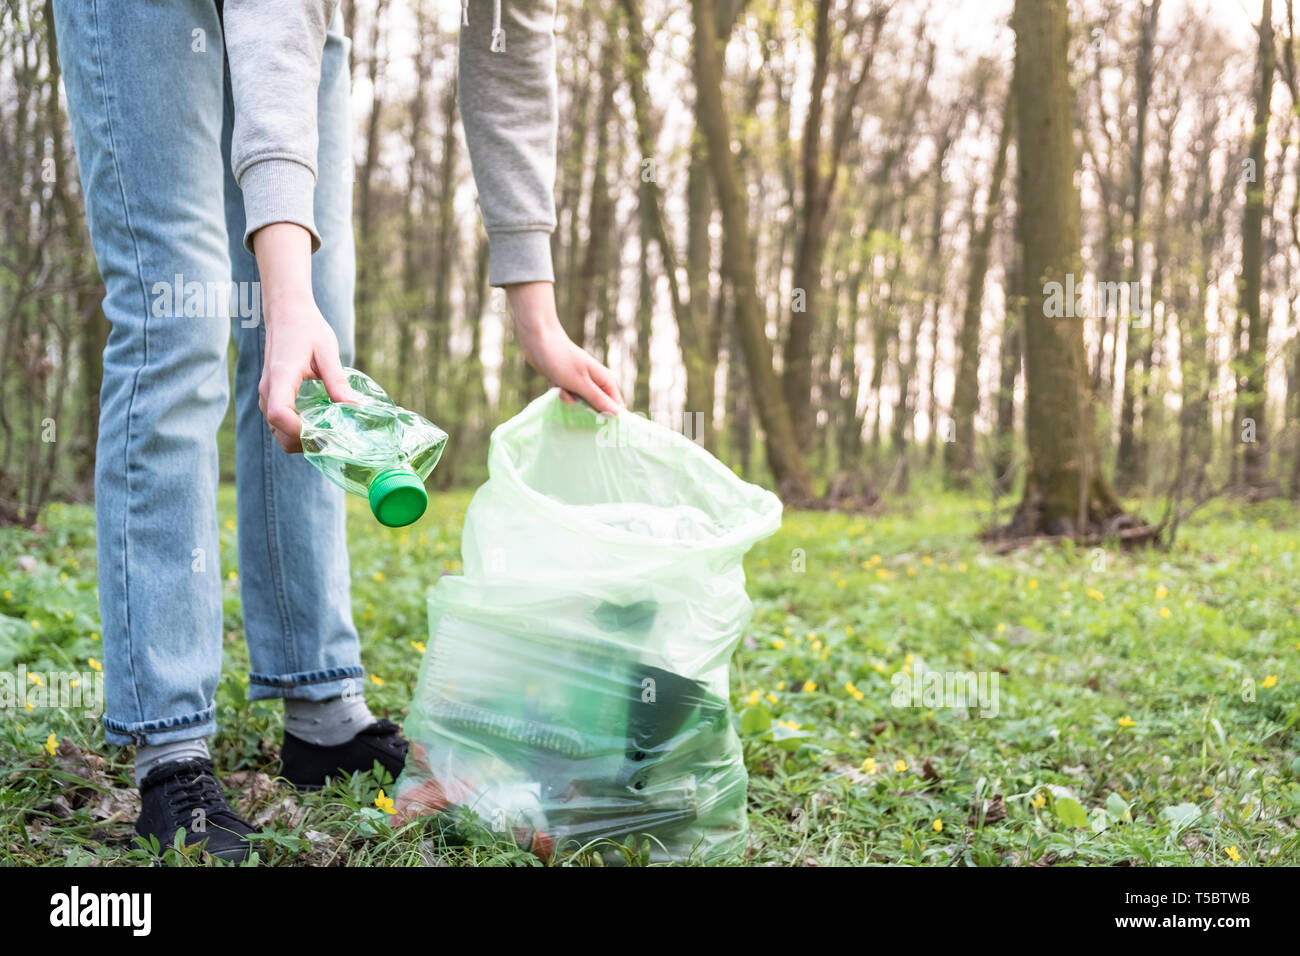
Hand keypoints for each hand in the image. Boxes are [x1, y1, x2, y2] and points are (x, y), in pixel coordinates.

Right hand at [252, 223, 357, 452]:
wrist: (286, 314)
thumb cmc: (307, 328)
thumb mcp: (328, 351)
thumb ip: (337, 380)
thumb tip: (353, 407)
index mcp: (281, 378)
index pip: (279, 414)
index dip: (298, 430)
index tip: (325, 433)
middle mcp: (269, 390)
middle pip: (279, 431)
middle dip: (305, 442)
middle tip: (336, 441)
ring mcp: (268, 395)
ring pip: (278, 432)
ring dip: (302, 440)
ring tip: (331, 435)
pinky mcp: (273, 397)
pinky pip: (280, 424)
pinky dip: (297, 432)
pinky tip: (320, 426)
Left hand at [507, 281, 623, 414]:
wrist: (539, 340)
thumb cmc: (561, 360)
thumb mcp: (580, 383)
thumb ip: (598, 399)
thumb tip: (616, 415)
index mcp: (606, 381)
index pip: (616, 407)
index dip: (609, 419)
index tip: (598, 430)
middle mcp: (597, 383)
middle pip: (597, 408)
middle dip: (584, 410)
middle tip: (573, 400)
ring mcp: (582, 383)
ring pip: (579, 404)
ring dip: (568, 400)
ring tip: (561, 388)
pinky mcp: (569, 383)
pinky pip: (567, 397)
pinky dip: (560, 392)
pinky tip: (554, 382)